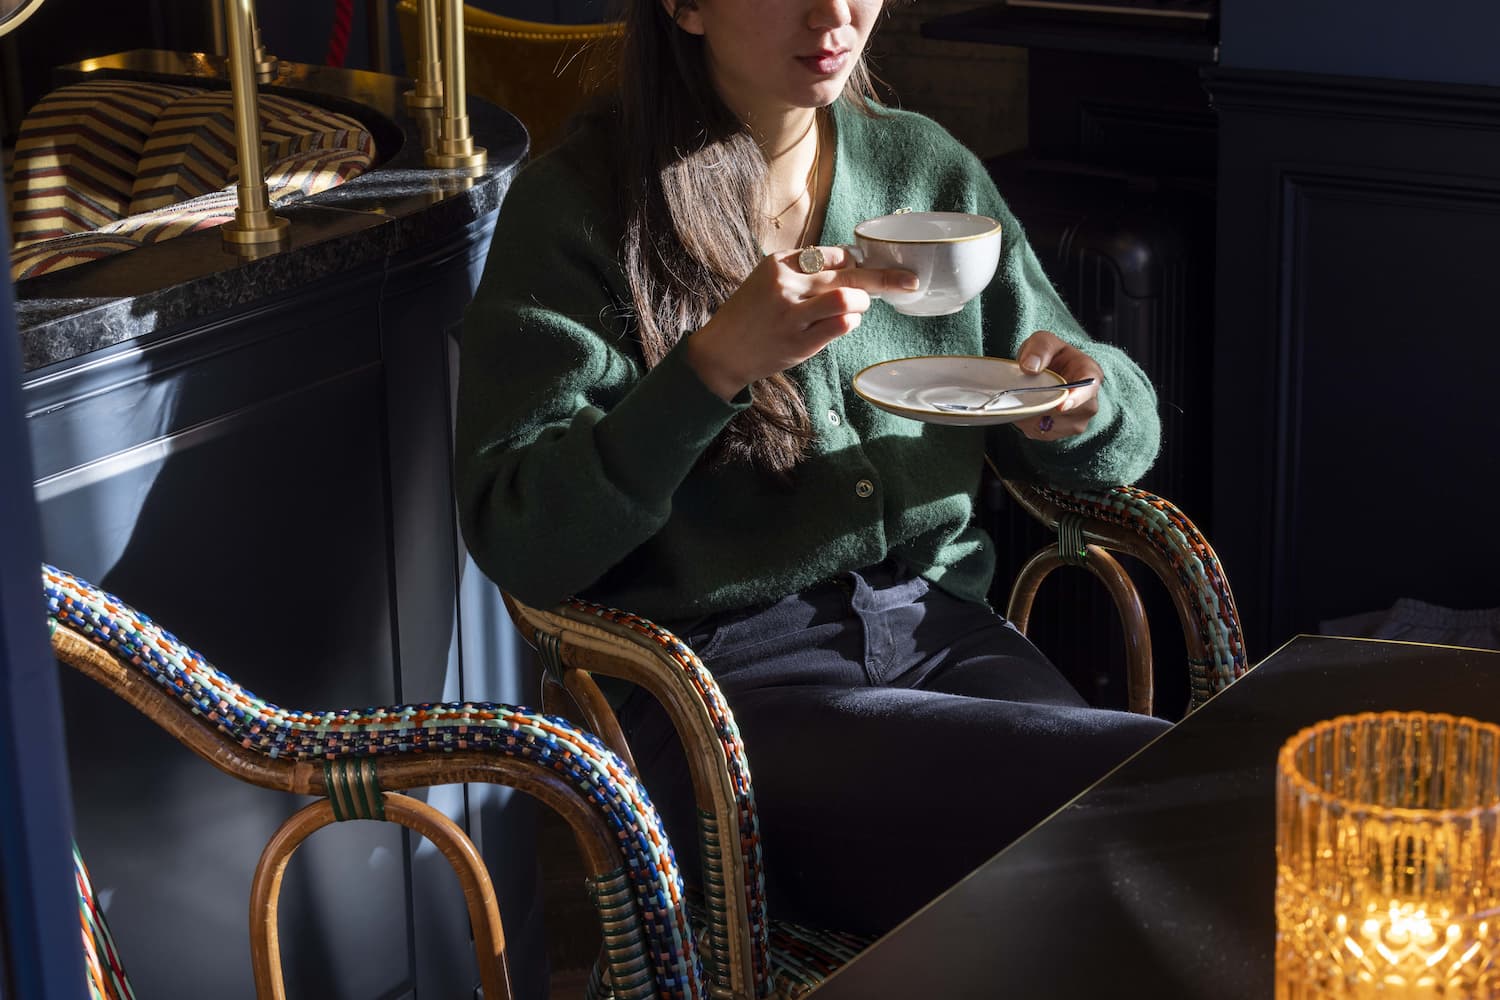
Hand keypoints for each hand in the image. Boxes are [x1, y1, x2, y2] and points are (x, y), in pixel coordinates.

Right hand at [685, 246, 919, 400]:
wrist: (721, 352)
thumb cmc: (749, 315)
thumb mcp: (767, 281)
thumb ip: (803, 271)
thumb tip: (850, 264)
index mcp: (778, 263)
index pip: (832, 253)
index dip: (855, 262)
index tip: (867, 270)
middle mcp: (785, 284)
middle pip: (848, 272)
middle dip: (884, 277)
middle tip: (909, 280)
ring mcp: (792, 314)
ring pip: (847, 297)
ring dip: (862, 302)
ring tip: (858, 308)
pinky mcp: (798, 342)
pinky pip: (841, 326)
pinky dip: (851, 323)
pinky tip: (844, 324)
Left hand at [1015, 330, 1103, 440]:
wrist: (1045, 372)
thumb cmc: (1050, 355)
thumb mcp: (1044, 340)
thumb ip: (1039, 348)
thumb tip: (1030, 368)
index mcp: (1090, 374)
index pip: (1089, 389)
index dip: (1077, 398)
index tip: (1062, 405)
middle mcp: (1089, 402)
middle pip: (1068, 413)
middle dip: (1042, 407)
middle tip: (1023, 394)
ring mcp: (1076, 421)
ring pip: (1051, 426)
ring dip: (1031, 416)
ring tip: (1024, 398)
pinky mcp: (1061, 433)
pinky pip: (1040, 433)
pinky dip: (1026, 424)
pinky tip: (1025, 409)